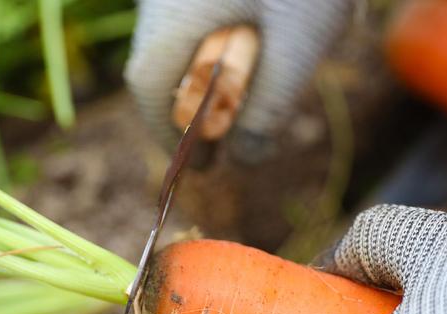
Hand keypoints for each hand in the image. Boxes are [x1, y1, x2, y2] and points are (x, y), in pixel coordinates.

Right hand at [124, 0, 348, 164]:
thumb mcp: (297, 39)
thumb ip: (269, 107)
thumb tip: (245, 159)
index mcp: (172, 14)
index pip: (149, 90)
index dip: (171, 136)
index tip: (201, 166)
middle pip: (166, 66)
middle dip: (199, 109)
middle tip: (233, 140)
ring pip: (188, 39)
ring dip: (219, 73)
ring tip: (260, 89)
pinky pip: (207, 14)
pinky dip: (231, 42)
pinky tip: (272, 37)